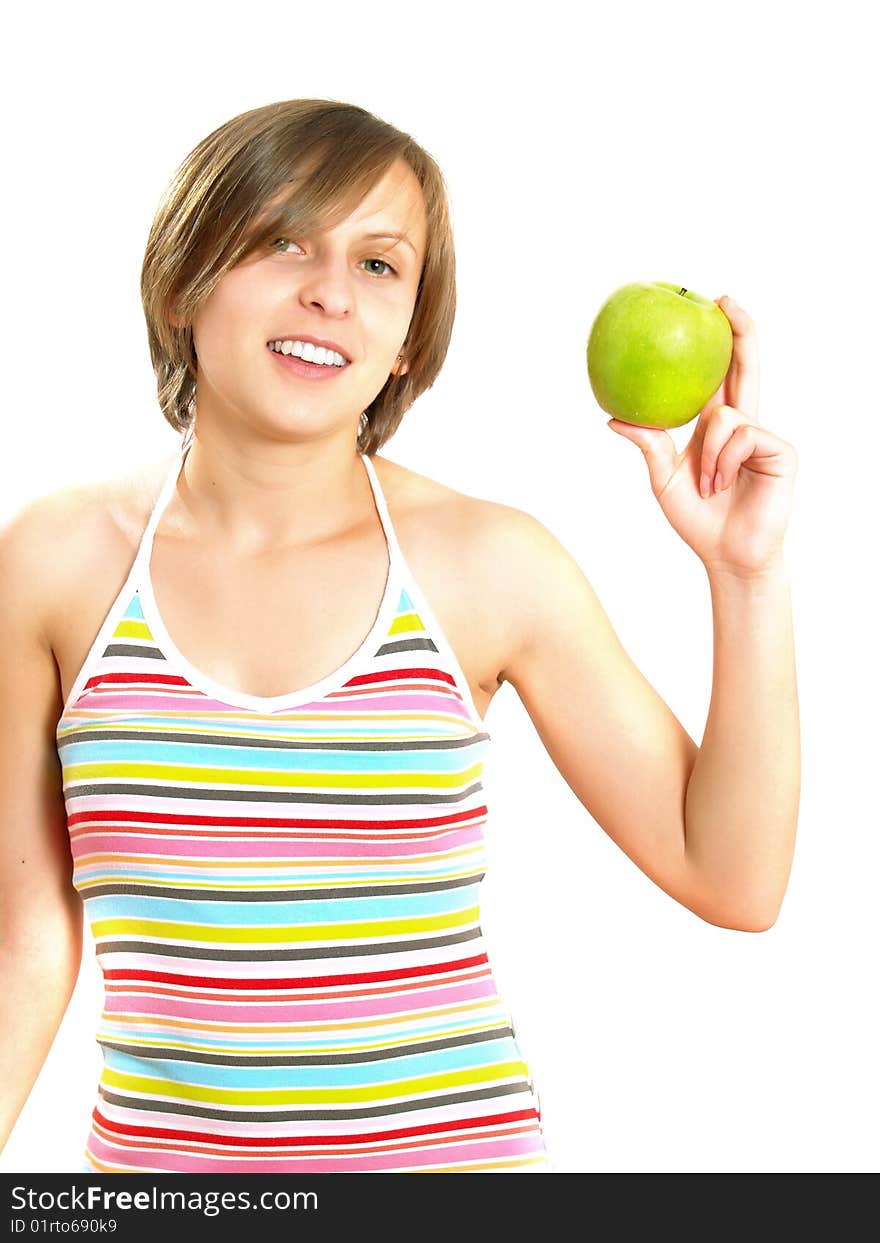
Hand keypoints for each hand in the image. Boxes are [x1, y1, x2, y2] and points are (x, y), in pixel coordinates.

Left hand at [606, 295, 797, 579]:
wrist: (726, 555)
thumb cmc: (697, 520)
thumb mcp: (663, 479)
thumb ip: (648, 444)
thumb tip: (613, 416)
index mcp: (716, 426)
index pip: (719, 375)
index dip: (719, 341)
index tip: (709, 306)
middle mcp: (743, 424)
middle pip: (744, 367)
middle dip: (740, 330)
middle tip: (725, 299)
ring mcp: (764, 436)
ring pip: (727, 415)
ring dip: (707, 455)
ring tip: (709, 486)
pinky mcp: (781, 451)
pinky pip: (741, 436)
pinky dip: (722, 462)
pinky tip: (723, 484)